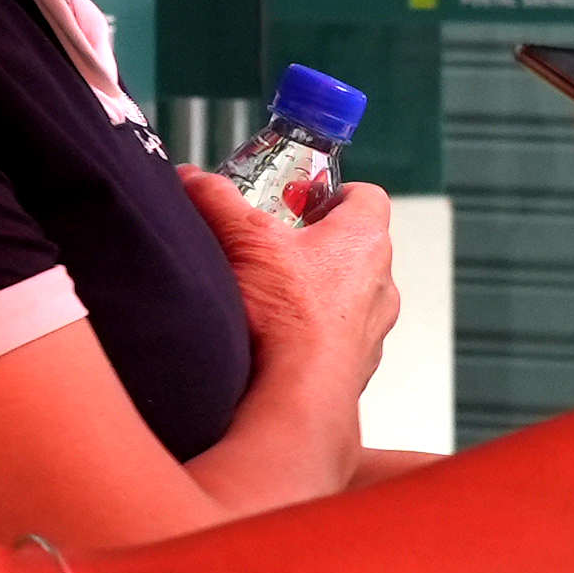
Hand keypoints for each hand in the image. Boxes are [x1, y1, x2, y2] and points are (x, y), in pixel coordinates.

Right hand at [183, 157, 397, 414]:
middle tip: (277, 248)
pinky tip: (278, 340)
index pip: (366, 197)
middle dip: (318, 246)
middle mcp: (380, 283)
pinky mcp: (358, 366)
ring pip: (350, 298)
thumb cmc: (286, 315)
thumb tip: (192, 179)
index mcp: (364, 240)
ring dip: (319, 294)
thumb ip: (216, 201)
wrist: (297, 394)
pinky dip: (315, 336)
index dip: (336, 193)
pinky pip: (340, 340)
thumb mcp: (243, 240)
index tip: (304, 199)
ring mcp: (373, 329)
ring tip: (273, 299)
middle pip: (356, 248)